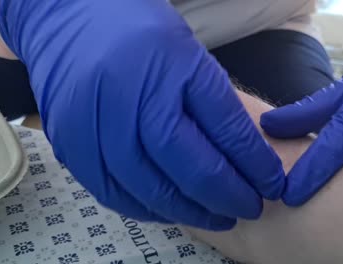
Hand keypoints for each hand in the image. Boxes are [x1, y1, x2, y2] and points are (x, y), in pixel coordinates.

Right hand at [0, 0, 283, 229]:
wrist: (70, 20)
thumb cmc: (140, 35)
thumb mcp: (189, 54)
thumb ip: (214, 103)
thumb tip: (246, 156)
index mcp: (174, 66)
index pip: (227, 128)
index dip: (255, 164)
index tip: (272, 185)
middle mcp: (133, 96)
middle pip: (189, 166)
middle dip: (227, 195)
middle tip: (250, 208)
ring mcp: (95, 122)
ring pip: (151, 188)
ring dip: (190, 211)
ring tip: (217, 216)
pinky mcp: (70, 142)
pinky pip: (112, 192)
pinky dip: (147, 209)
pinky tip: (170, 209)